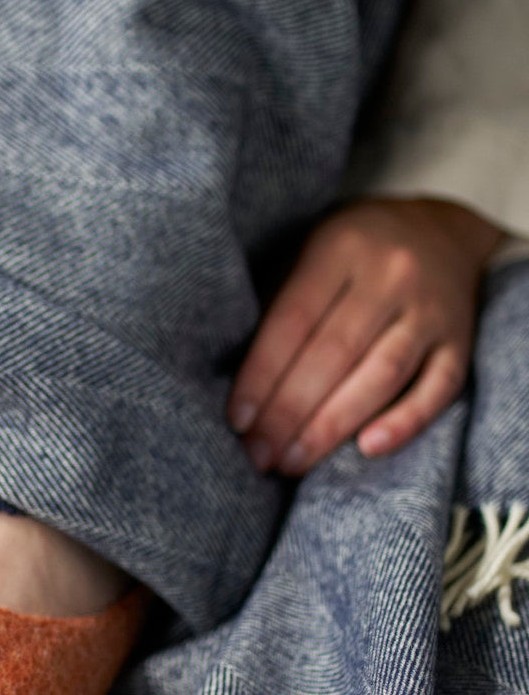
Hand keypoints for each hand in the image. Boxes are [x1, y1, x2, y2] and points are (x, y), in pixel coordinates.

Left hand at [227, 198, 506, 475]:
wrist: (440, 231)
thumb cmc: (349, 258)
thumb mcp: (305, 255)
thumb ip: (275, 307)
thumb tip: (234, 386)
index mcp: (341, 247)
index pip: (294, 320)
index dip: (262, 375)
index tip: (237, 422)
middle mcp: (393, 274)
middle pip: (335, 354)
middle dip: (289, 412)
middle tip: (258, 455)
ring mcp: (432, 310)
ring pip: (381, 375)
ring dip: (332, 427)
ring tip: (292, 463)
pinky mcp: (460, 342)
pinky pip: (439, 388)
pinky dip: (405, 422)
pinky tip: (368, 449)